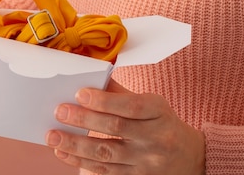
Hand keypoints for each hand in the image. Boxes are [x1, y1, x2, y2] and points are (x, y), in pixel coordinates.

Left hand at [45, 79, 204, 174]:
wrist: (190, 158)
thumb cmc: (161, 123)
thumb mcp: (151, 104)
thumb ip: (120, 92)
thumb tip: (88, 78)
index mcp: (158, 112)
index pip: (131, 106)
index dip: (104, 100)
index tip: (80, 93)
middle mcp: (155, 138)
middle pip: (116, 129)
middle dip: (84, 120)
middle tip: (59, 112)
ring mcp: (146, 161)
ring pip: (107, 154)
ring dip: (76, 145)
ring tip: (53, 136)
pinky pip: (105, 171)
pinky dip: (81, 162)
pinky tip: (64, 153)